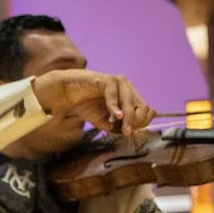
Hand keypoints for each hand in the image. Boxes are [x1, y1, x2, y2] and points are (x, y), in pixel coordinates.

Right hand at [31, 69, 156, 135]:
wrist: (67, 93)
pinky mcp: (106, 80)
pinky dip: (114, 107)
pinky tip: (115, 116)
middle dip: (137, 121)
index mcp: (129, 96)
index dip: (142, 122)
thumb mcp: (102, 120)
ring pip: (130, 102)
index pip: (146, 109)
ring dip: (128, 118)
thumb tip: (125, 132)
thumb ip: (114, 126)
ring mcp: (118, 82)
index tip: (131, 132)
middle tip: (127, 132)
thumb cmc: (85, 104)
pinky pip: (113, 95)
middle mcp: (127, 87)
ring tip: (124, 130)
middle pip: (142, 106)